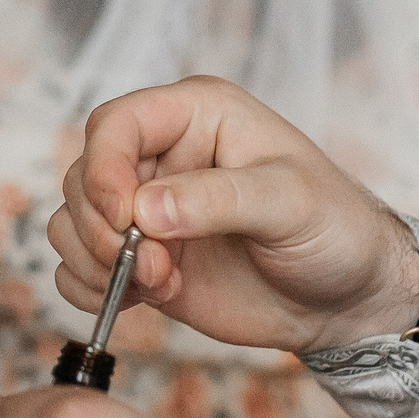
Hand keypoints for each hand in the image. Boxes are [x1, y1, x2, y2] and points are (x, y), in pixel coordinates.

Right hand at [50, 77, 418, 358]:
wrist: (347, 297)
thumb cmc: (335, 229)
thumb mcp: (291, 203)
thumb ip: (219, 199)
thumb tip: (146, 210)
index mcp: (196, 116)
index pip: (116, 124)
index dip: (104, 168)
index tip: (124, 219)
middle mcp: (161, 157)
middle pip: (83, 176)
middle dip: (102, 228)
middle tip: (154, 266)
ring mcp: (147, 212)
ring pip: (71, 223)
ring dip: (96, 262)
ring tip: (160, 283)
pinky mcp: (140, 260)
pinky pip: (77, 269)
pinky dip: (90, 289)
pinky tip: (142, 301)